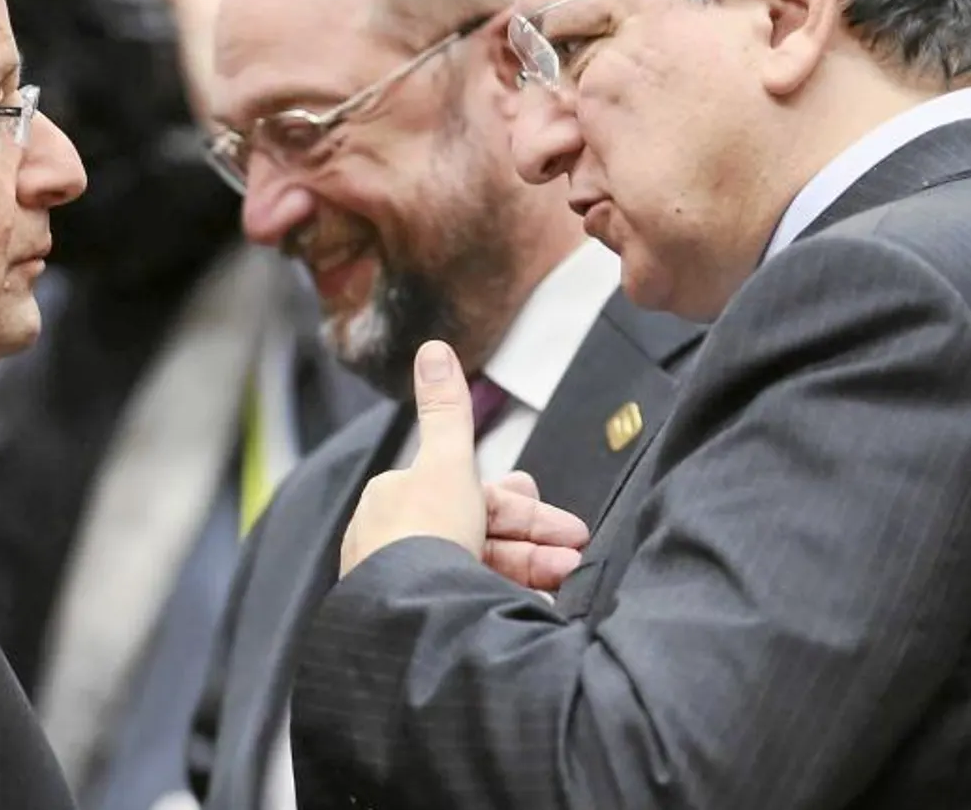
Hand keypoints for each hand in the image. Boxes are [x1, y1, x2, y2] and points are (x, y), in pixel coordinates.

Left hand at [339, 342, 589, 590]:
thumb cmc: (425, 533)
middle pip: (480, 535)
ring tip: (565, 581)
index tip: (569, 528)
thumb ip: (447, 409)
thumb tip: (432, 346)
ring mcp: (408, 587)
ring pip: (479, 570)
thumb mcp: (446, 462)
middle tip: (574, 555)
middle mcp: (396, 544)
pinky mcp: (419, 623)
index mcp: (398, 501)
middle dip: (534, 543)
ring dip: (529, 571)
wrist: (411, 613)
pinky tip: (537, 605)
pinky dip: (507, 598)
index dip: (524, 509)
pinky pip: (469, 602)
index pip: (471, 498)